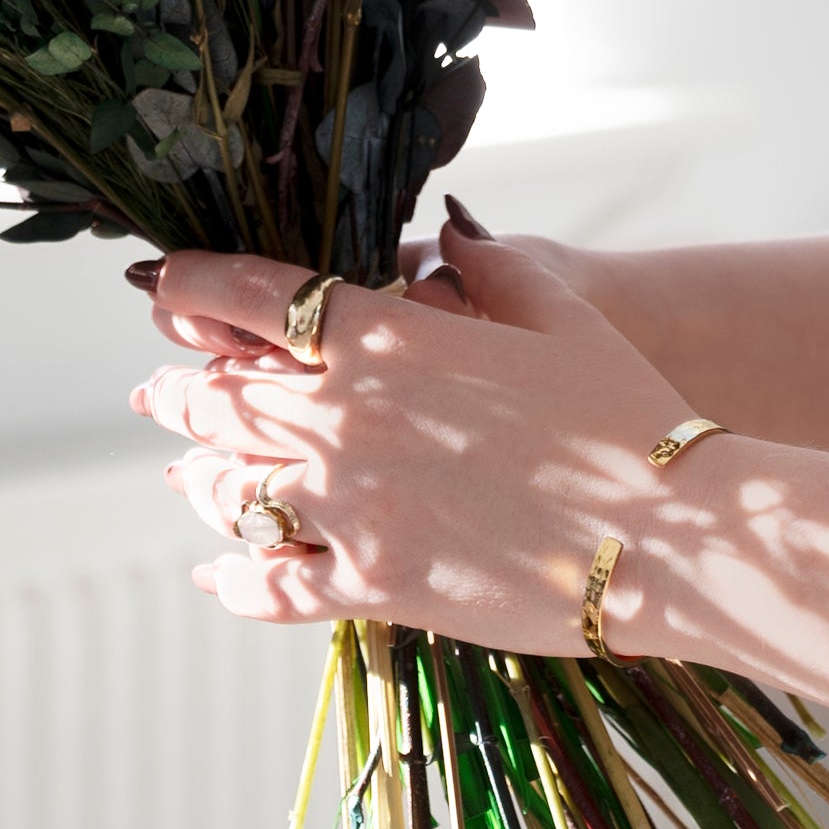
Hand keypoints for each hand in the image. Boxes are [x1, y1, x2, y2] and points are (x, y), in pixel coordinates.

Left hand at [127, 219, 710, 652]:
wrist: (671, 536)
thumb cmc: (623, 411)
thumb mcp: (554, 309)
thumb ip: (486, 268)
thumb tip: (446, 240)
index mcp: (387, 336)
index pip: (253, 296)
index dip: (192, 286)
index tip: (161, 287)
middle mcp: (348, 418)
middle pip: (223, 398)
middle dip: (182, 391)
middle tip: (158, 392)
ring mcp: (354, 508)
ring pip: (231, 491)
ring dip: (199, 477)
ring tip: (183, 475)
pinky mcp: (374, 587)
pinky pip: (272, 585)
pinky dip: (233, 579)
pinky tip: (216, 577)